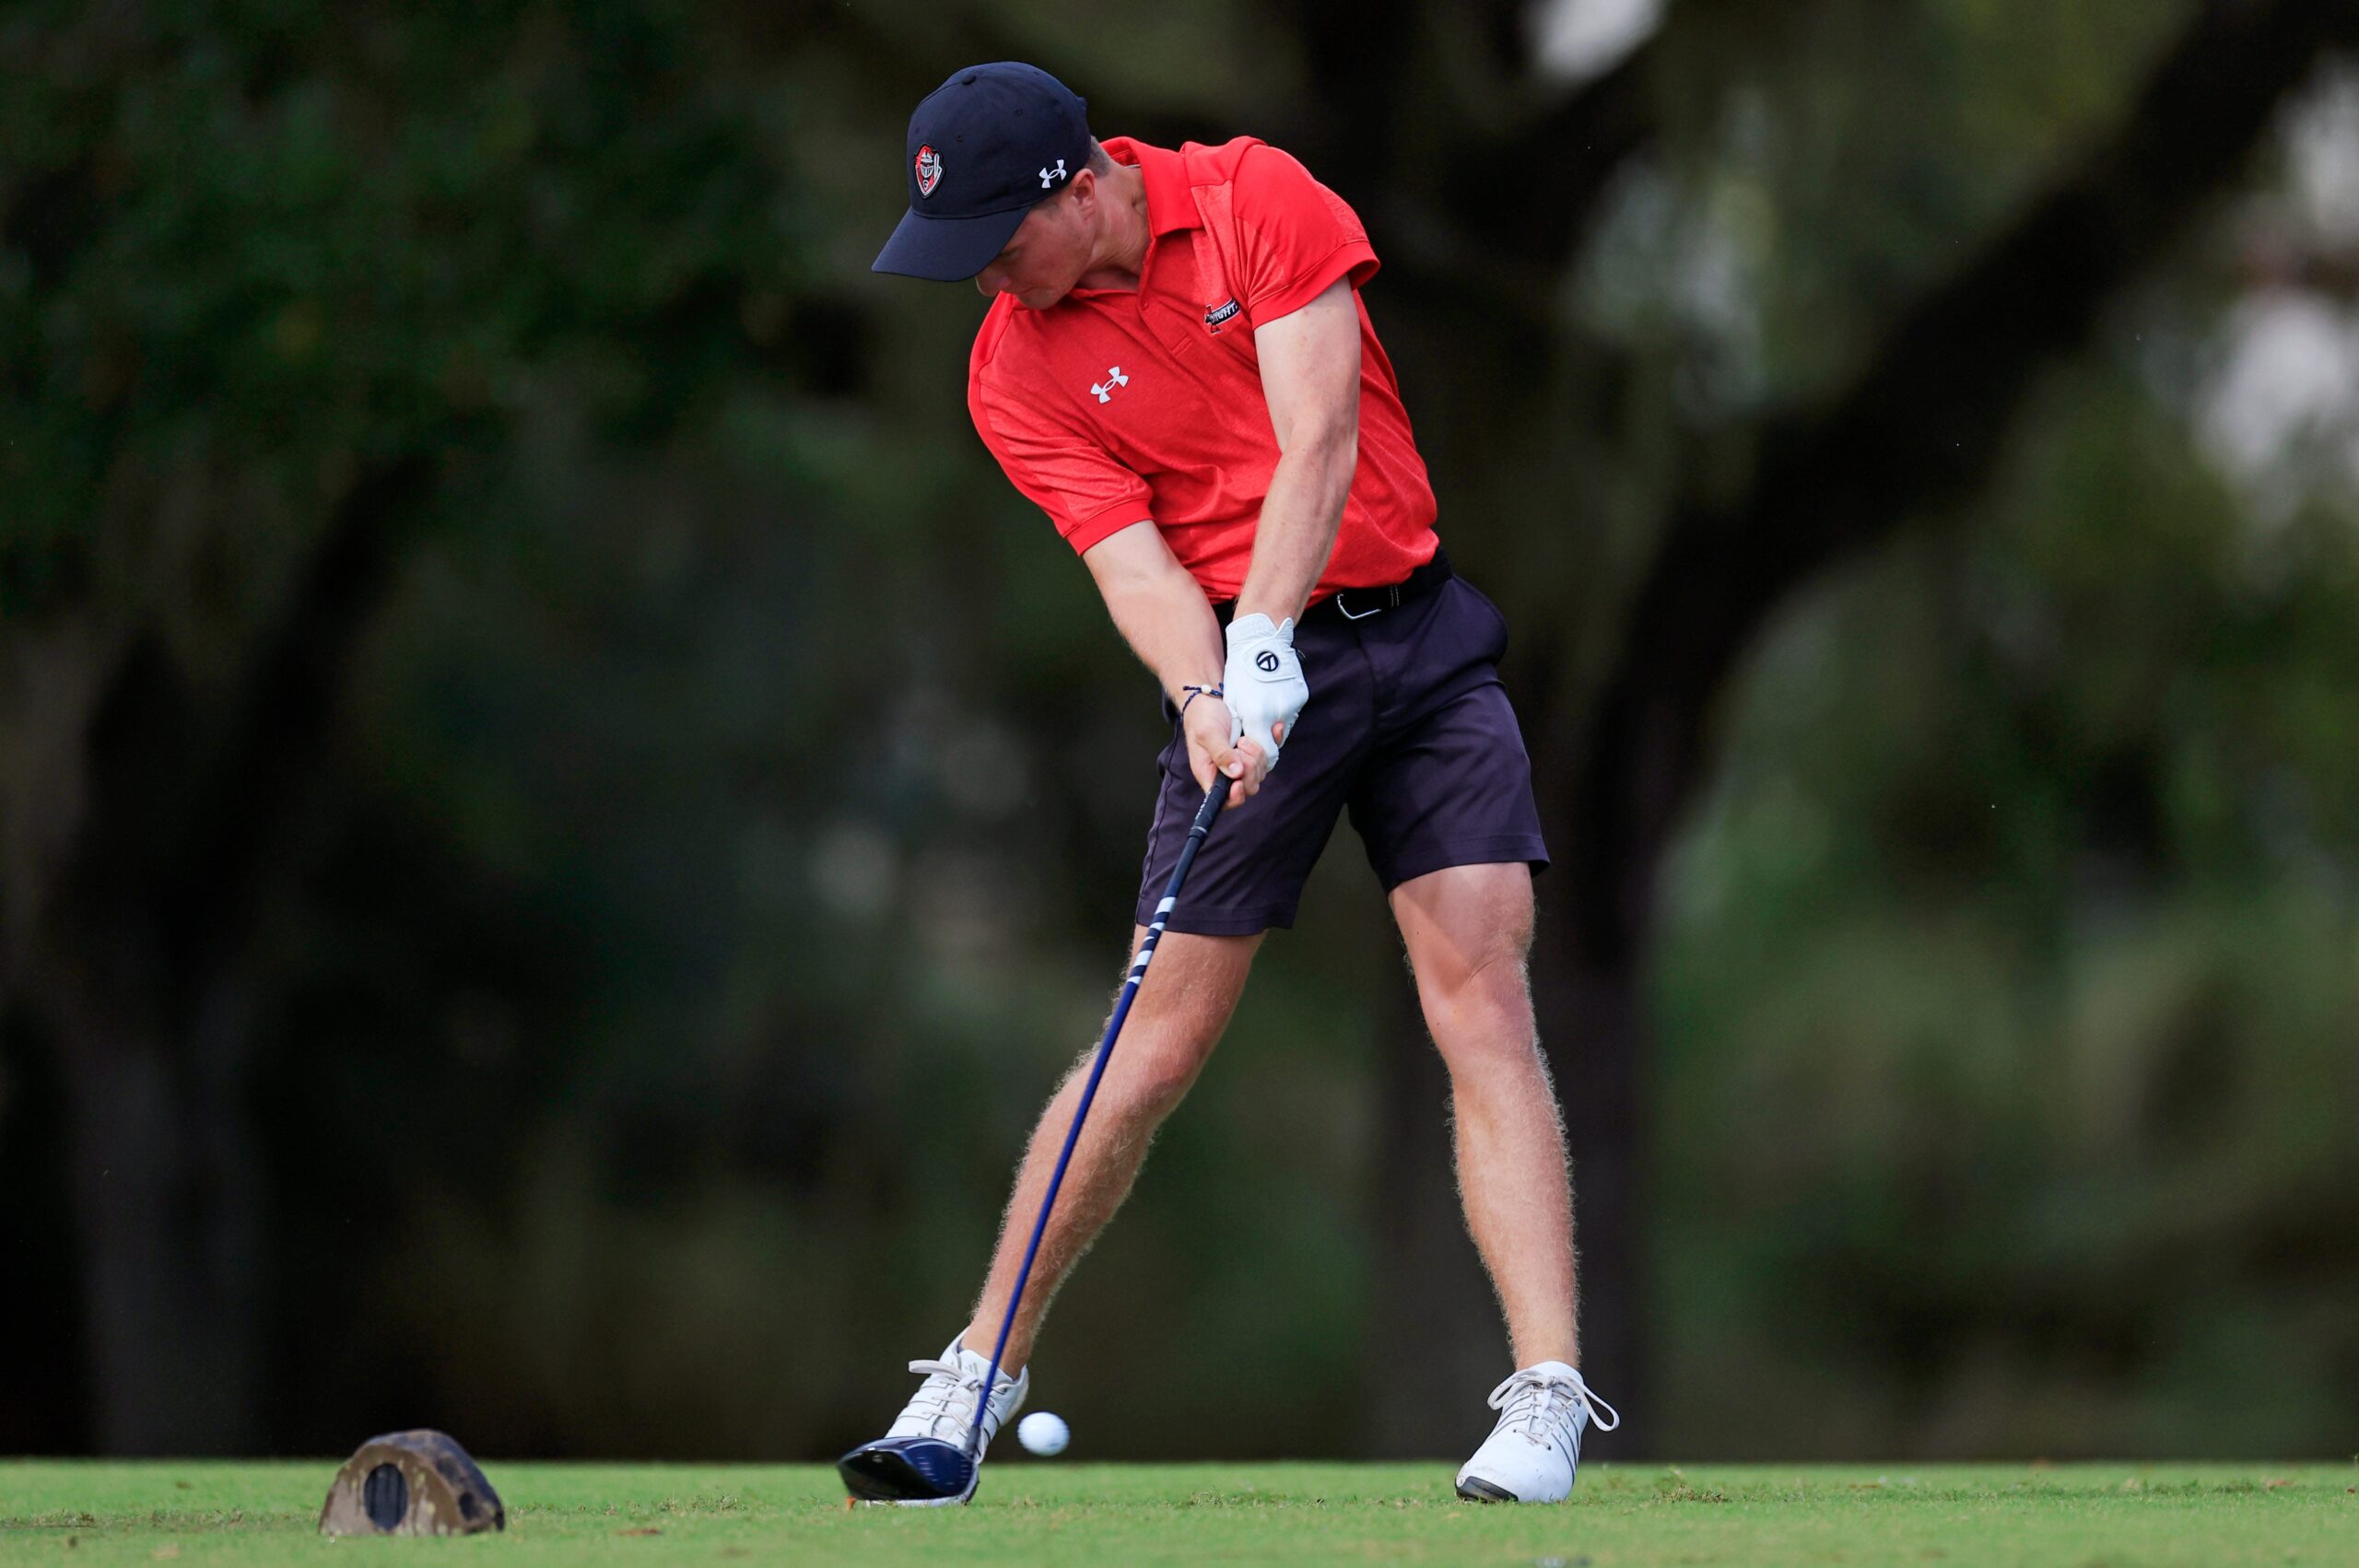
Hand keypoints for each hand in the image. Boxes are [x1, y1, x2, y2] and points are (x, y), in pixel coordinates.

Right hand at [1182, 691, 1267, 806]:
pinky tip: (1274, 728)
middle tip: (1240, 746)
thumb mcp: (1207, 734)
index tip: (1240, 781)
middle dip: (1250, 768)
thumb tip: (1236, 773)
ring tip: (1244, 738)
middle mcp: (1227, 773)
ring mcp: (1242, 763)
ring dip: (1258, 755)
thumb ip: (1221, 754)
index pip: (1224, 800)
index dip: (1236, 796)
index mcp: (1210, 774)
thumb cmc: (1201, 718)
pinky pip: (1270, 754)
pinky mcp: (1253, 752)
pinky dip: (1273, 741)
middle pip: (1249, 787)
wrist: (1209, 699)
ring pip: (1260, 772)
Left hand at [1222, 613, 1307, 773]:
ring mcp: (1293, 704)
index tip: (1252, 752)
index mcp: (1257, 716)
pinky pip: (1291, 712)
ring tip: (1263, 707)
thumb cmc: (1240, 671)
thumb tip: (1244, 745)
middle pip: (1277, 741)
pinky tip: (1273, 697)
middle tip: (1255, 730)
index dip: (1259, 756)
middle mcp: (1278, 713)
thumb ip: (1240, 727)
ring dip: (1274, 725)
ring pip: (1284, 726)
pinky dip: (1282, 710)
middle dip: (1266, 740)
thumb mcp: (1233, 701)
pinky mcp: (1301, 696)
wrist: (1261, 642)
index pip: (1266, 753)